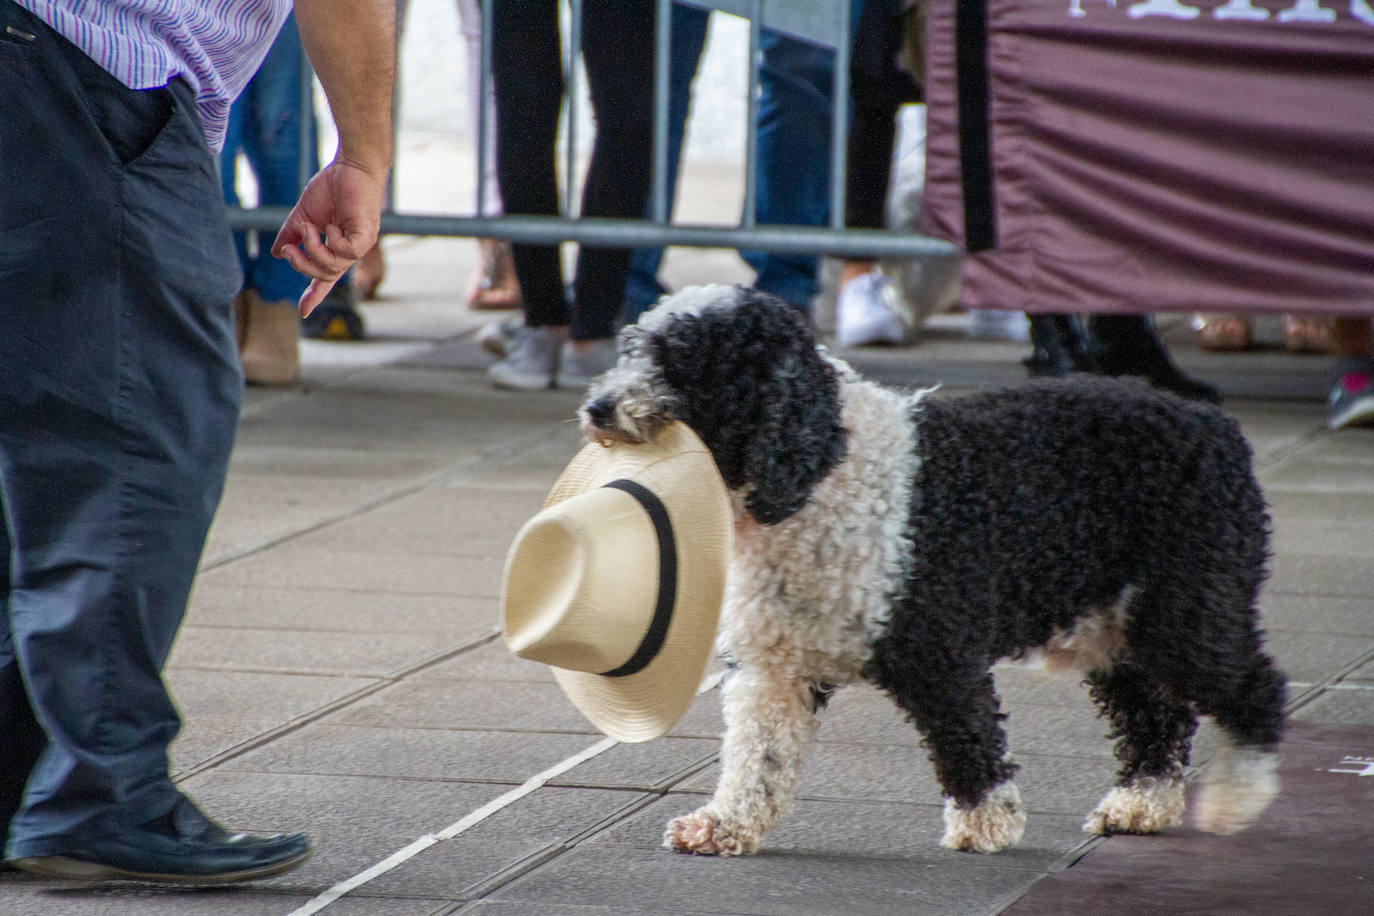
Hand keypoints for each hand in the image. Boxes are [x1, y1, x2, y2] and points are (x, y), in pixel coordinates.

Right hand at [271, 158, 385, 315]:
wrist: (349, 167)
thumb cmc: (331, 188)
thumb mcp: (304, 215)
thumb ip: (292, 234)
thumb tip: (277, 253)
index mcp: (334, 248)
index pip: (325, 278)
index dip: (314, 295)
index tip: (303, 312)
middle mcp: (348, 251)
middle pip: (324, 275)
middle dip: (302, 265)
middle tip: (289, 248)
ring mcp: (359, 245)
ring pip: (334, 267)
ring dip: (313, 250)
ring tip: (308, 227)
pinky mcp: (366, 237)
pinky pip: (346, 253)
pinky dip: (332, 242)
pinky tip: (330, 226)